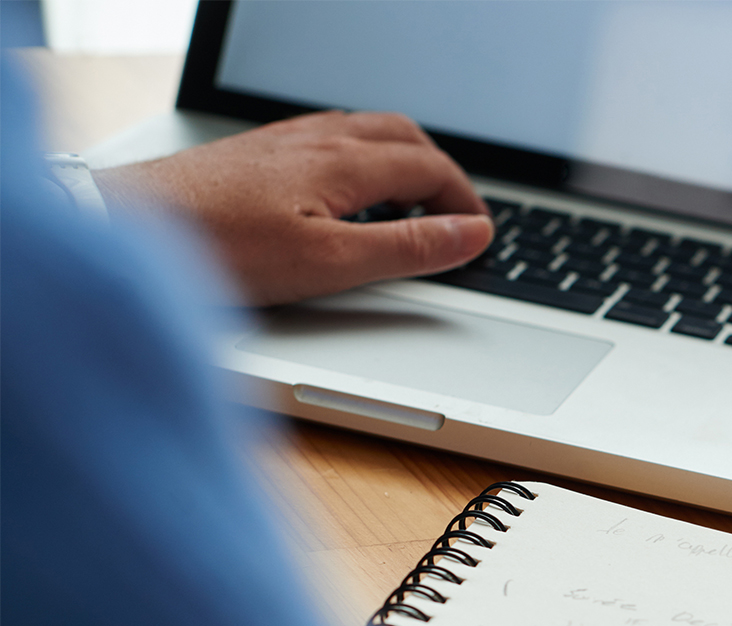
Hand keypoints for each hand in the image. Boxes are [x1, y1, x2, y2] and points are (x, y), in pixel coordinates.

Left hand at [94, 111, 492, 305]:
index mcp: (343, 163)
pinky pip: (326, 139)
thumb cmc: (218, 247)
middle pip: (402, 136)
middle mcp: (314, 140)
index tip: (481, 236)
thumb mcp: (330, 262)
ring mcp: (280, 142)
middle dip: (441, 171)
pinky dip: (361, 159)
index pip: (429, 169)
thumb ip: (407, 248)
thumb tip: (471, 234)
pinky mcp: (251, 154)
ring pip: (363, 131)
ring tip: (414, 200)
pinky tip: (344, 191)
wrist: (125, 224)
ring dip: (402, 160)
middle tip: (458, 213)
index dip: (464, 203)